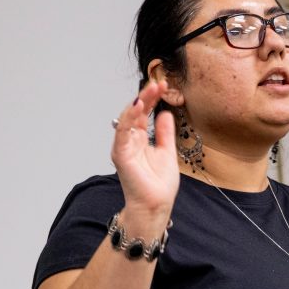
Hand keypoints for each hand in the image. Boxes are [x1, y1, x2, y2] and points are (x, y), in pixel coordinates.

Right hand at [110, 81, 178, 220]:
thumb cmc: (158, 183)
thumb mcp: (167, 151)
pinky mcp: (121, 154)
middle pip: (135, 112)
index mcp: (140, 138)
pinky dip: (129, 118)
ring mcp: (124, 146)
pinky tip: (138, 106)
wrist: (155, 204)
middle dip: (146, 96)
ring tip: (150, 90)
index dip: (153, 98)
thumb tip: (165, 113)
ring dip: (139, 102)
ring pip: (127, 118)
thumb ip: (164, 132)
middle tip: (159, 83)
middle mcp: (129, 140)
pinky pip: (122, 133)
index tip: (164, 86)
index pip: (144, 113)